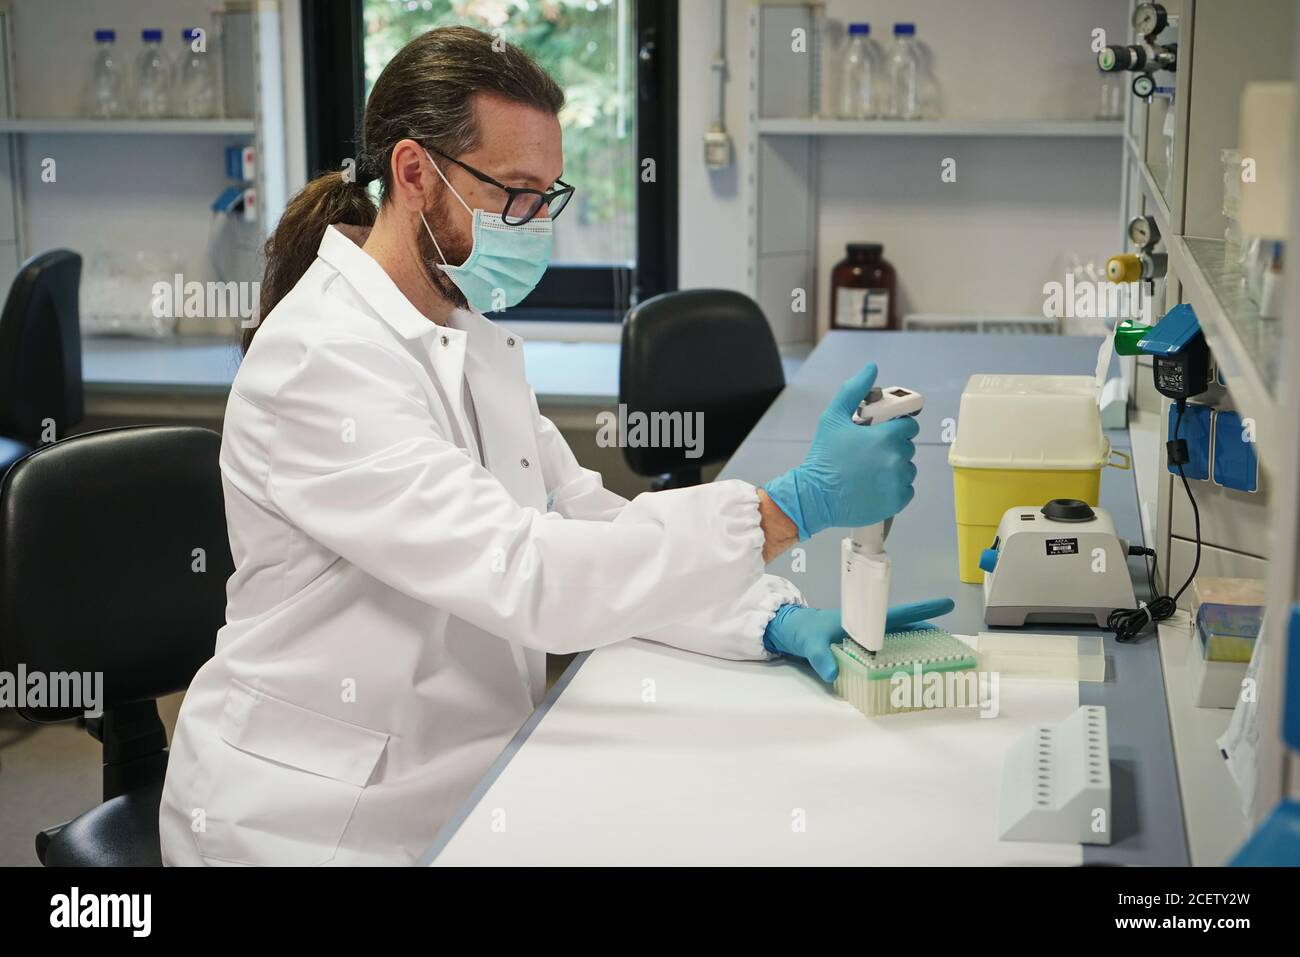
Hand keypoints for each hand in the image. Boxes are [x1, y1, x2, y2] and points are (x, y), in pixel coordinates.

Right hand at [761, 363, 918, 540]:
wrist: (814, 496)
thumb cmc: (823, 457)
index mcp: (885, 436)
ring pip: (908, 468)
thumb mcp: (832, 418)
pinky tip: (874, 486)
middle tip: (869, 454)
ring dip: (895, 468)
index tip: (882, 434)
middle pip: (908, 447)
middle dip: (893, 448)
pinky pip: (906, 489)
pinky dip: (894, 488)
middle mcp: (896, 458)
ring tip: (870, 472)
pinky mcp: (897, 501)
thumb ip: (854, 390)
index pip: (909, 426)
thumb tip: (871, 368)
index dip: (896, 428)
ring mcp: (898, 481)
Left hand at [762, 598, 955, 681]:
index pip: (897, 615)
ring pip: (894, 640)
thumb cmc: (801, 629)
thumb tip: (832, 672)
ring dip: (912, 645)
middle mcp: (866, 628)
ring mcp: (861, 639)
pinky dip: (894, 657)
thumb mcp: (809, 643)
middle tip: (949, 639)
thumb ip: (820, 657)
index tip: (945, 604)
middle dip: (925, 631)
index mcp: (861, 620)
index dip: (921, 611)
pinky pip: (881, 652)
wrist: (787, 630)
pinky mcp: (855, 649)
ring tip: (935, 654)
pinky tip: (902, 668)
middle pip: (902, 628)